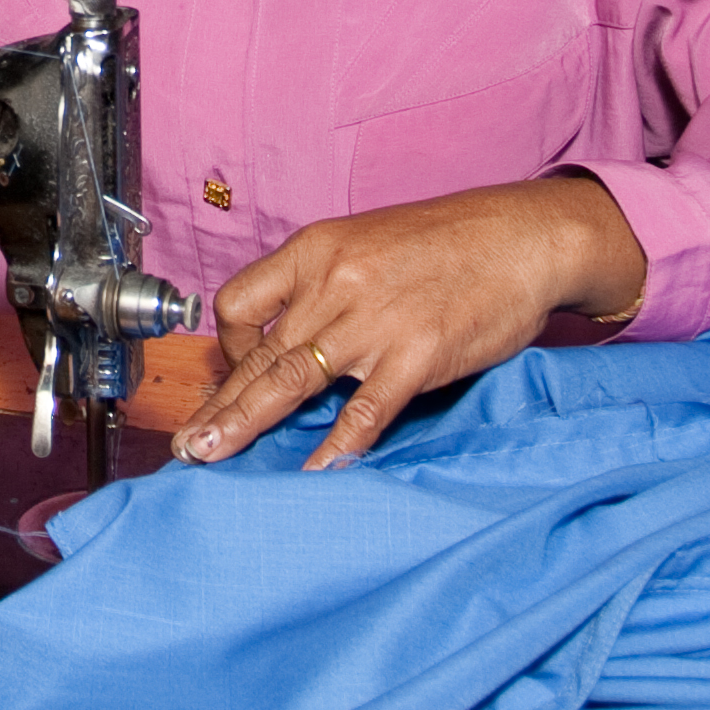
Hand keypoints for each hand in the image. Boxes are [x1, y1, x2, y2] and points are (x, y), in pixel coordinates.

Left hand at [171, 177, 642, 470]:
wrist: (522, 237)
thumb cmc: (448, 242)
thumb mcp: (368, 243)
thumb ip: (325, 286)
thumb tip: (291, 338)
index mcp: (315, 249)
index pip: (240, 302)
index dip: (227, 346)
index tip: (229, 377)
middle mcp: (333, 283)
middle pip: (257, 354)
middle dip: (217, 405)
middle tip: (187, 445)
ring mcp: (372, 321)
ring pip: (290, 381)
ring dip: (246, 425)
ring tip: (213, 457)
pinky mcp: (415, 355)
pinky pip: (362, 412)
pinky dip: (333, 446)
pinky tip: (312, 472)